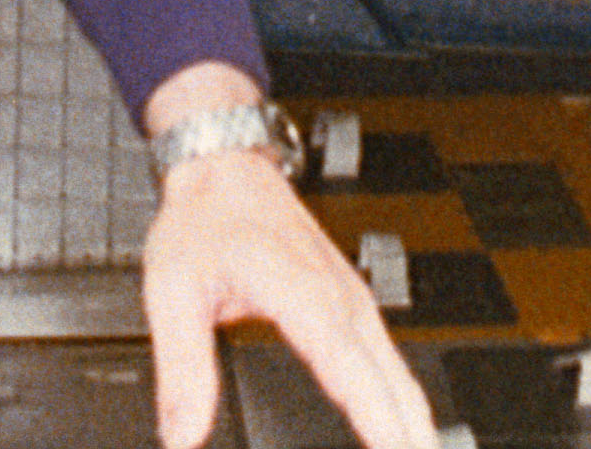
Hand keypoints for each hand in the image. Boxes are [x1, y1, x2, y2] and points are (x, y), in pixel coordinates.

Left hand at [137, 81, 430, 448]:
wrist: (225, 167)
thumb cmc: (204, 220)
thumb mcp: (173, 292)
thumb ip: (182, 370)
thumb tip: (182, 434)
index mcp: (301, 293)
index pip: (350, 370)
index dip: (376, 420)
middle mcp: (339, 297)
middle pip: (390, 381)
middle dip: (410, 434)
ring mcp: (353, 298)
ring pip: (400, 372)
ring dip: (417, 422)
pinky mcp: (354, 302)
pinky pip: (391, 359)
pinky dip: (405, 399)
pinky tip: (408, 428)